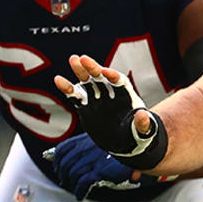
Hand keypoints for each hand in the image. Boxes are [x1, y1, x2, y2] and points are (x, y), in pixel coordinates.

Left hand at [42, 133, 157, 201]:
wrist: (140, 146)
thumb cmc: (124, 143)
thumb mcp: (105, 139)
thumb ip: (90, 144)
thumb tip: (72, 152)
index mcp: (87, 139)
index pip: (64, 148)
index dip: (56, 159)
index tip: (57, 165)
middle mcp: (87, 148)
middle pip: (65, 163)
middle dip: (62, 173)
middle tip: (64, 179)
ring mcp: (93, 159)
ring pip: (72, 173)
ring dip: (70, 182)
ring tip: (72, 187)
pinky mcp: (100, 171)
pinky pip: (83, 182)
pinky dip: (79, 190)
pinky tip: (80, 194)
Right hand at [54, 55, 165, 169]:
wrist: (125, 143)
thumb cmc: (137, 134)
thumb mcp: (143, 131)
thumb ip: (143, 124)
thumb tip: (142, 115)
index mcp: (126, 95)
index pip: (119, 81)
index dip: (113, 76)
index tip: (105, 72)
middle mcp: (110, 93)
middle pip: (101, 76)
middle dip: (93, 67)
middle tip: (82, 58)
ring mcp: (97, 98)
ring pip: (87, 81)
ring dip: (81, 71)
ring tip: (73, 59)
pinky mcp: (85, 107)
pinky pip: (75, 96)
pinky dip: (67, 88)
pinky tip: (58, 79)